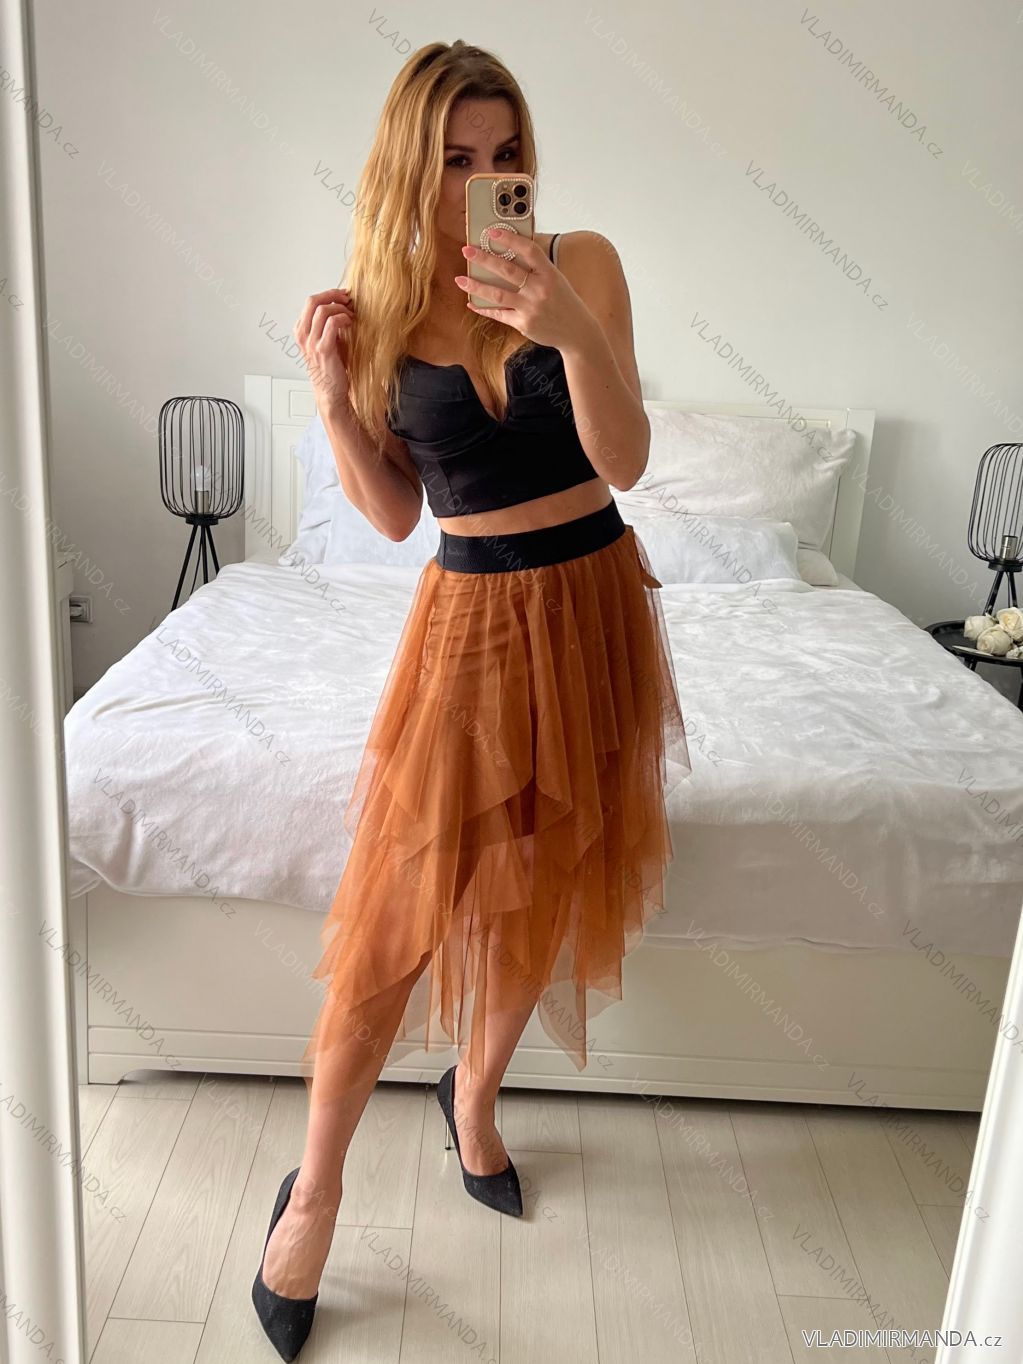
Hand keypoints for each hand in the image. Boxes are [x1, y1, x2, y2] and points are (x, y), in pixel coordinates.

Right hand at [293, 288, 355, 416]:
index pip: (310, 301)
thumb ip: (327, 324)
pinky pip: (332, 323)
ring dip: (340, 308)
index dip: (328, 294)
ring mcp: (311, 343)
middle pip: (313, 301)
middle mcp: (302, 335)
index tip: (342, 295)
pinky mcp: (323, 350)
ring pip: (322, 310)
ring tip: (351, 315)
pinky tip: (350, 323)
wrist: (331, 392)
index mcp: (301, 331)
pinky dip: (343, 318)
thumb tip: (341, 305)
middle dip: (332, 295)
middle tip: (347, 298)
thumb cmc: (331, 367)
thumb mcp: (325, 341)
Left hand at [455, 230, 596, 352]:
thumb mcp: (557, 280)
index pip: (528, 250)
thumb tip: (510, 252)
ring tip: (460, 279)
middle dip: (484, 259)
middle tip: (467, 250)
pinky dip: (484, 308)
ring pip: (498, 294)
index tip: (491, 232)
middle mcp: (540, 290)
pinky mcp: (524, 324)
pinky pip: (499, 314)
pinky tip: (472, 303)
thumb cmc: (564, 302)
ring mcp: (531, 308)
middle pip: (507, 270)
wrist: (577, 332)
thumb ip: (537, 268)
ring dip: (476, 286)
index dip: (509, 239)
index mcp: (550, 273)